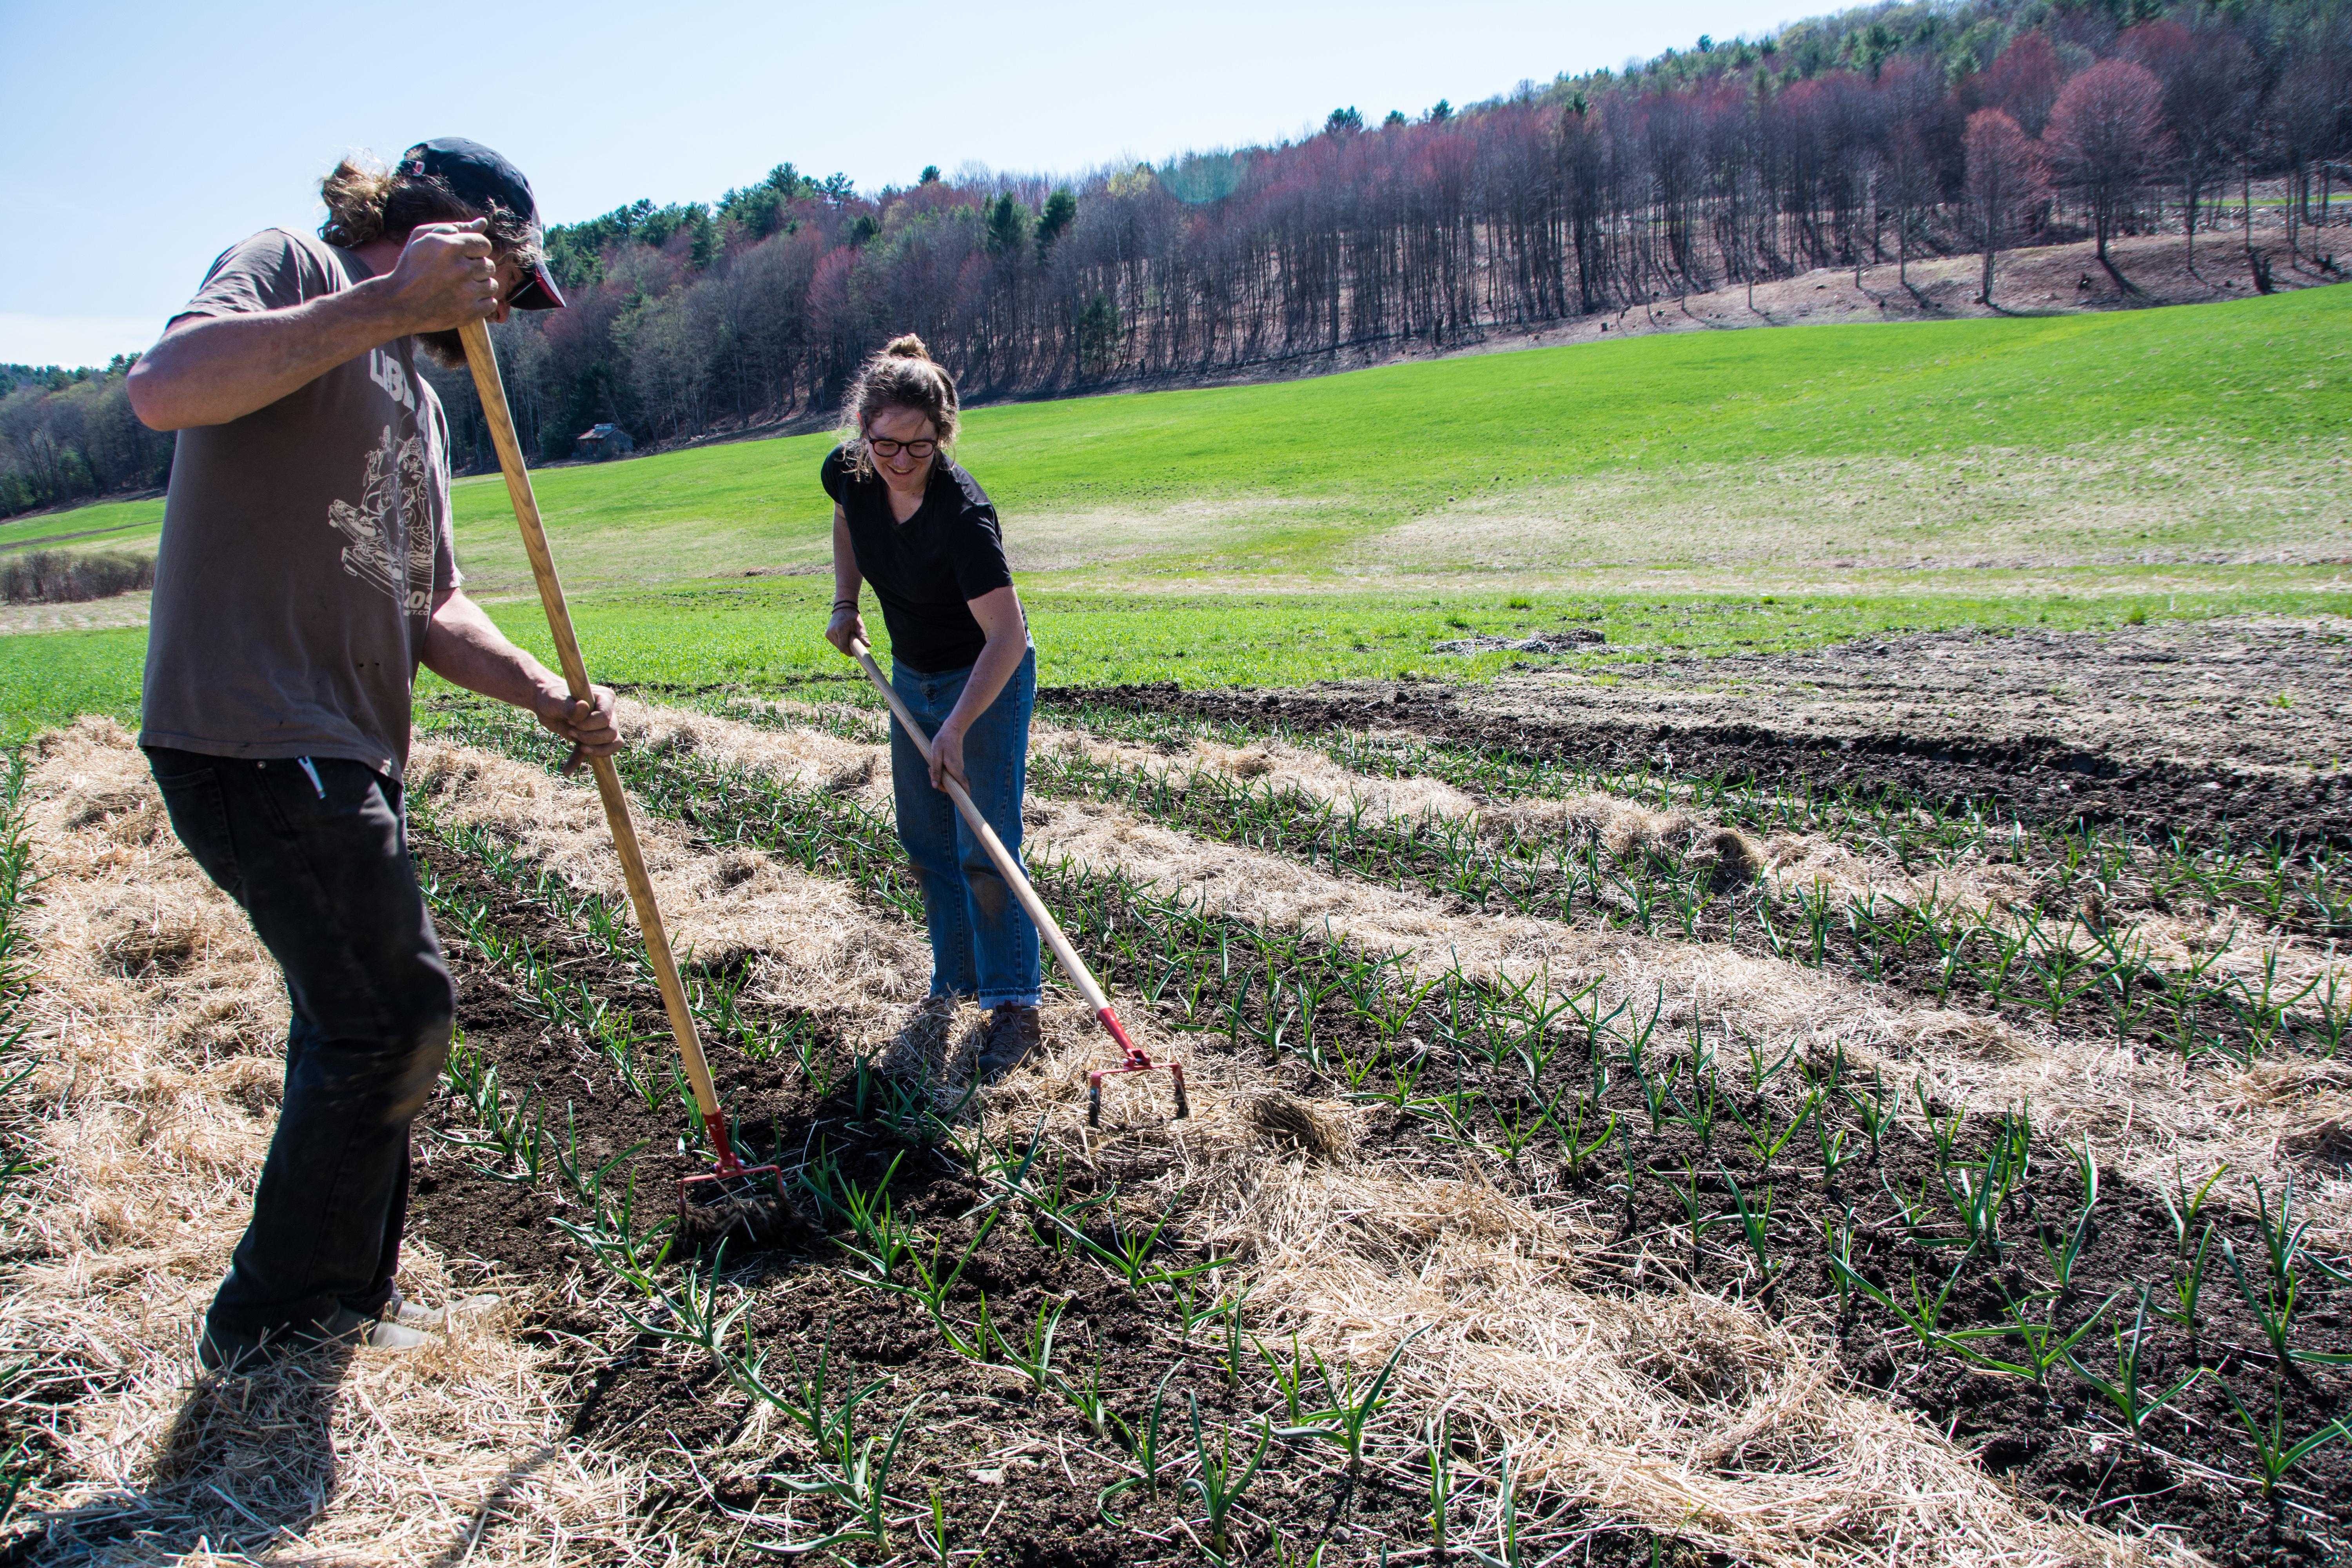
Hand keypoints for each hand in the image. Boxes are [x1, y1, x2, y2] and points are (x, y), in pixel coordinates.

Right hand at [384, 219, 500, 334]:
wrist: (398, 304)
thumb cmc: (411, 267)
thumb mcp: (424, 239)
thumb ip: (455, 227)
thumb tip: (482, 221)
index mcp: (450, 247)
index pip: (484, 244)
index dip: (474, 250)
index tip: (462, 257)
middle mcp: (460, 269)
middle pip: (489, 265)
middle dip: (475, 269)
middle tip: (455, 275)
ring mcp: (466, 293)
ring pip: (491, 285)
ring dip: (479, 286)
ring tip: (459, 288)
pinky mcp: (470, 313)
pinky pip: (490, 304)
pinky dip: (480, 303)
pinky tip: (464, 301)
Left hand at [534, 682, 620, 757]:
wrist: (545, 702)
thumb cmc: (552, 696)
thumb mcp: (558, 700)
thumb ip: (571, 706)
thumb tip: (584, 707)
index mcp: (605, 698)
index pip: (606, 718)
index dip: (589, 724)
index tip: (572, 721)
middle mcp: (609, 713)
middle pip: (611, 733)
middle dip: (590, 737)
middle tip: (571, 730)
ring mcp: (602, 727)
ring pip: (611, 744)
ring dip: (592, 748)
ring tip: (572, 738)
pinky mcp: (591, 739)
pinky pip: (593, 754)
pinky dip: (578, 761)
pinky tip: (566, 770)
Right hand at [825, 604, 868, 655]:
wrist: (843, 609)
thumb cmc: (853, 618)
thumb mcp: (860, 625)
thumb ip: (863, 636)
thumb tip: (868, 646)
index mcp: (840, 629)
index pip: (843, 647)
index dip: (849, 652)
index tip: (854, 653)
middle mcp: (832, 631)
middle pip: (840, 648)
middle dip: (847, 649)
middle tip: (853, 643)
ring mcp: (828, 633)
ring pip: (837, 646)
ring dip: (844, 645)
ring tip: (848, 637)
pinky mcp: (827, 634)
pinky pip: (835, 643)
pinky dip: (840, 642)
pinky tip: (843, 636)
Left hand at [928, 719, 967, 793]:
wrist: (952, 730)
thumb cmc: (942, 741)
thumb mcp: (935, 755)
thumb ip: (935, 770)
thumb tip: (935, 786)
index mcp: (954, 768)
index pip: (963, 784)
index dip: (964, 794)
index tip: (963, 802)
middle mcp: (959, 769)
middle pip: (953, 785)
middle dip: (941, 784)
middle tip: (929, 771)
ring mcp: (959, 767)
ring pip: (951, 779)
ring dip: (941, 777)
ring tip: (931, 765)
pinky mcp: (956, 765)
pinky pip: (950, 774)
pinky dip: (943, 772)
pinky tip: (936, 763)